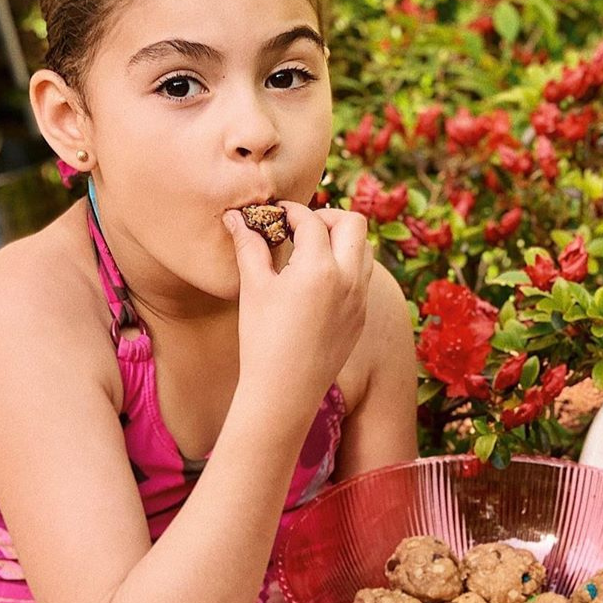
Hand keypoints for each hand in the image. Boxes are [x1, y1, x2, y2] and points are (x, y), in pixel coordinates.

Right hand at [223, 202, 374, 426]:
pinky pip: (363, 279)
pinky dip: (346, 267)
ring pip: (365, 250)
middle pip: (354, 223)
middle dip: (328, 216)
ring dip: (342, 241)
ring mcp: (359, 300)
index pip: (312, 220)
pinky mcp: (360, 317)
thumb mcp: (254, 288)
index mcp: (320, 268)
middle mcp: (349, 280)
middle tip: (302, 228)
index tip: (275, 215)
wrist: (285, 390)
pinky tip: (318, 281)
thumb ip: (249, 246)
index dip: (291, 212)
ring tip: (311, 252)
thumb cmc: (262, 339)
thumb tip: (237, 218)